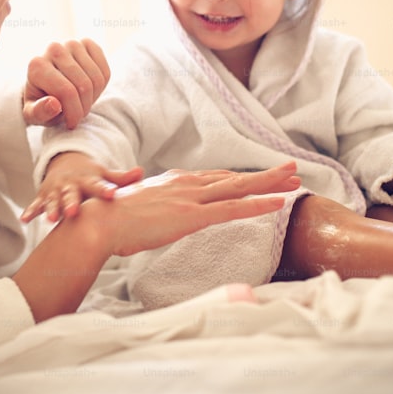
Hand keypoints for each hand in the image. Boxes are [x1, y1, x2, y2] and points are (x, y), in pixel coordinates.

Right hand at [21, 151, 142, 222]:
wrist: (66, 165)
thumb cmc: (91, 176)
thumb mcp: (104, 174)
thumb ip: (121, 178)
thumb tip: (141, 172)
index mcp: (88, 180)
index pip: (98, 185)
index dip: (105, 190)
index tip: (112, 195)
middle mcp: (71, 185)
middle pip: (71, 195)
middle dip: (71, 203)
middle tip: (73, 213)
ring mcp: (55, 190)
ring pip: (53, 200)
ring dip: (51, 209)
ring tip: (51, 218)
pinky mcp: (43, 196)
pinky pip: (36, 204)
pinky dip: (30, 211)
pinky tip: (24, 220)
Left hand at [23, 39, 109, 128]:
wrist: (45, 86)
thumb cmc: (40, 102)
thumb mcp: (33, 114)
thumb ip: (39, 112)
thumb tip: (54, 104)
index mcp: (37, 65)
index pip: (67, 91)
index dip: (74, 112)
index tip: (71, 124)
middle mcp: (54, 48)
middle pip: (84, 85)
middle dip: (84, 107)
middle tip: (78, 115)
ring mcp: (72, 44)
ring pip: (97, 79)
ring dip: (93, 98)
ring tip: (81, 104)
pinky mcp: (87, 44)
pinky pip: (105, 70)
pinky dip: (101, 86)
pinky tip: (89, 91)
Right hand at [76, 161, 301, 256]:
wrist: (98, 224)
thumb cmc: (109, 221)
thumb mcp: (134, 208)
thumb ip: (149, 207)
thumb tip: (151, 210)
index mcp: (173, 183)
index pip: (214, 179)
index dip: (239, 177)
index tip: (257, 178)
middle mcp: (186, 185)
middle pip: (233, 178)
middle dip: (264, 175)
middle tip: (291, 170)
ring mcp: (190, 198)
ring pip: (239, 188)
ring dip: (269, 184)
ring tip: (295, 181)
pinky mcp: (192, 216)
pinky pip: (233, 209)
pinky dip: (258, 205)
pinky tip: (278, 204)